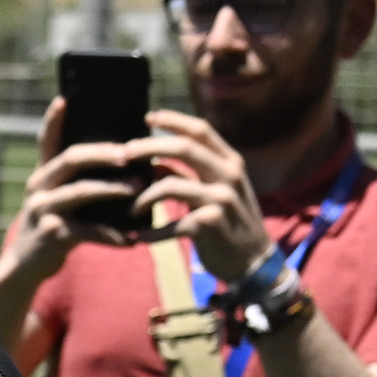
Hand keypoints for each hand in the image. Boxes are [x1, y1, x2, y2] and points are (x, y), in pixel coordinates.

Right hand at [0, 97, 165, 280]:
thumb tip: (126, 160)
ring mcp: (42, 211)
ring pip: (79, 192)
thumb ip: (80, 180)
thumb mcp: (59, 198)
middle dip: (103, 153)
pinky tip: (132, 239)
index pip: (47, 140)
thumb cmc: (55, 225)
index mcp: (43, 174)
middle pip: (70, 159)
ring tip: (138, 188)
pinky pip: (88, 231)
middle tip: (129, 153)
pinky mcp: (52, 236)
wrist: (26, 265)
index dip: (54, 120)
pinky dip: (112, 235)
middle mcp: (39, 187)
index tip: (64, 99)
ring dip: (111, 189)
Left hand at [126, 107, 271, 287]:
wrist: (253, 261)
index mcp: (230, 162)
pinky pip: (171, 223)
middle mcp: (228, 175)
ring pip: (171, 184)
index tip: (148, 116)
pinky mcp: (210, 225)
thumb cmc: (228, 222)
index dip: (174, 120)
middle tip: (123, 154)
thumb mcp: (214, 191)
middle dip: (148, 147)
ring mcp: (221, 199)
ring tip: (132, 210)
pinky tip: (140, 237)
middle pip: (184, 148)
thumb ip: (188, 174)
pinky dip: (152, 232)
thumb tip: (153, 159)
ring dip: (143, 197)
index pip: (201, 130)